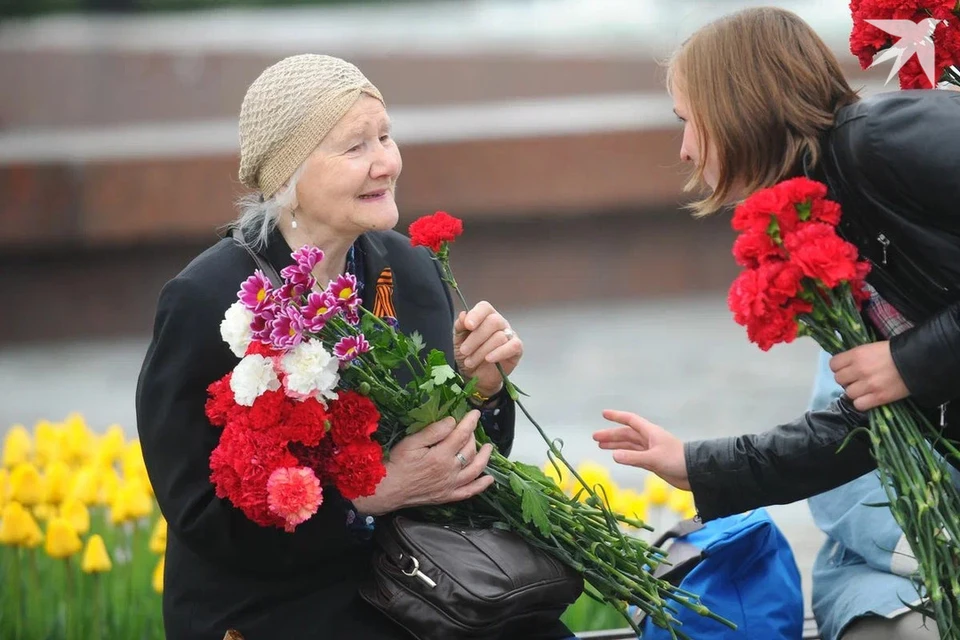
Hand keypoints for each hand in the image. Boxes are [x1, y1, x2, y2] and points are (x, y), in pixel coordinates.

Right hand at [351, 411, 493, 514]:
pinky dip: (481, 485)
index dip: (470, 422)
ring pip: (475, 470)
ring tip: (489, 448)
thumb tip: (452, 421)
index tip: (475, 413)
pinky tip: (489, 479)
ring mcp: (450, 485)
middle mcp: (450, 471)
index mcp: (441, 455)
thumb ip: (433, 432)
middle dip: (473, 437)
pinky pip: (469, 492)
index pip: (461, 435)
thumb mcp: (411, 442)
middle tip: (471, 429)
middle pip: (469, 451)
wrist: (387, 489)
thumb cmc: (397, 464)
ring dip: (484, 458)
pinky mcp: (447, 496)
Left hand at [454, 301, 522, 397]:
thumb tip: (463, 315)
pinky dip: (499, 353)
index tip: (468, 326)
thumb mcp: (458, 340)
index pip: (484, 307)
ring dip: (482, 351)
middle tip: (464, 351)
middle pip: (493, 321)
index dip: (476, 314)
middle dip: (476, 338)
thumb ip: (460, 326)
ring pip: (499, 336)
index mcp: (485, 317)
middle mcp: (499, 323)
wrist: (474, 376)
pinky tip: (488, 359)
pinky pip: (513, 346)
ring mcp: (510, 335)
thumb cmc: (468, 354)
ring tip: (470, 362)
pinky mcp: (517, 349)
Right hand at [592, 410, 689, 489]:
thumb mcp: (653, 458)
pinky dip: (624, 454)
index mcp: (650, 432)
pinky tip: (616, 456)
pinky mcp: (652, 461)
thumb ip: (633, 458)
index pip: (630, 420)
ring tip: (600, 446)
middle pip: (626, 434)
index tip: (604, 414)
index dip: (617, 416)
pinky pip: (633, 455)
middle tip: (595, 437)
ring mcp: (650, 450)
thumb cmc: (676, 460)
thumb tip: (613, 456)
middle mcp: (649, 439)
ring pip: (629, 445)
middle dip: (611, 435)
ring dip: (615, 445)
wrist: (694, 472)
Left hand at [830, 341, 908, 410]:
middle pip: (839, 379)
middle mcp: (859, 370)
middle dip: (847, 379)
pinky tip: (869, 397)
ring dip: (855, 391)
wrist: (918, 361)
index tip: (846, 368)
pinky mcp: (879, 398)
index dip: (839, 367)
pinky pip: (859, 405)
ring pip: (848, 393)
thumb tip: (846, 365)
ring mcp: (868, 385)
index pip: (833, 364)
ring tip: (865, 388)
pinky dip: (862, 402)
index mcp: (857, 355)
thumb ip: (857, 356)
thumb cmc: (895, 351)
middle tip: (857, 378)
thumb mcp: (872, 348)